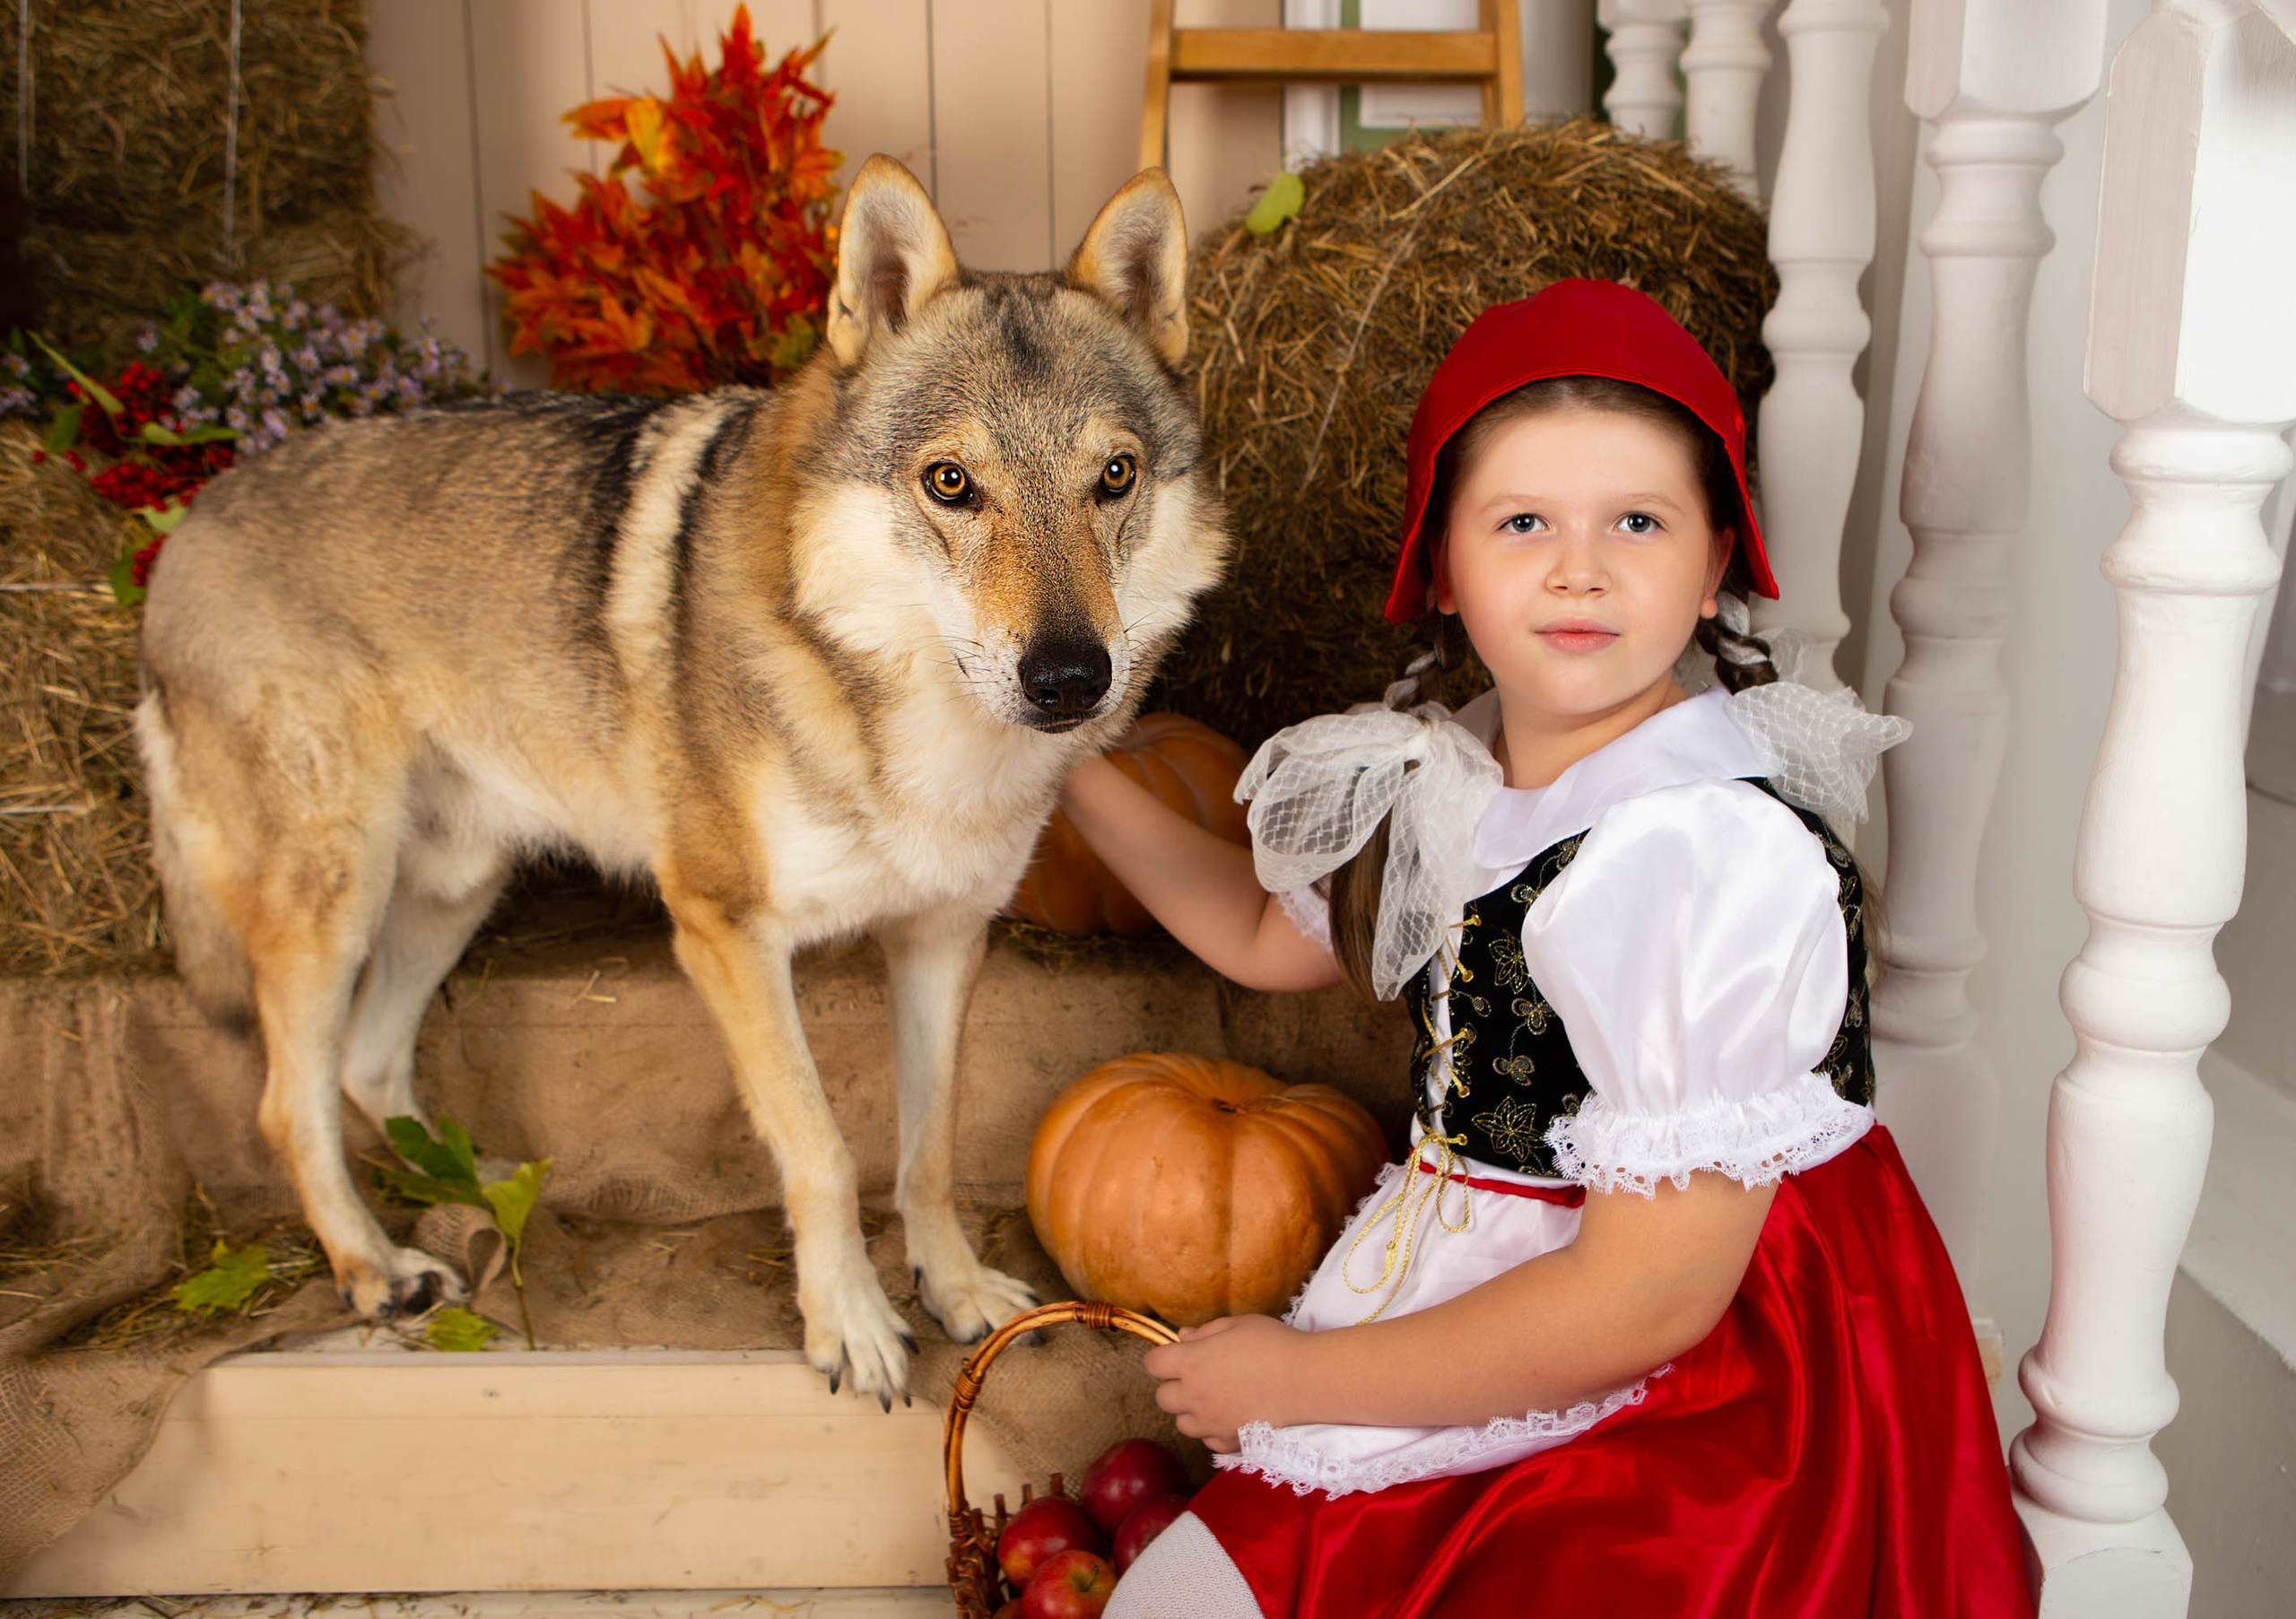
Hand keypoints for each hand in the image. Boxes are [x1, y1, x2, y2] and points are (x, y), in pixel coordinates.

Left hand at [1142, 1314, 1304, 1452]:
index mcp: (1191, 1362)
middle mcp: (1194, 1395)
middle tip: (1199, 1377)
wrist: (1307, 1380)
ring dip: (1191, 1411)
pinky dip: (1212, 1430)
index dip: (1163, 1358)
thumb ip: (1205, 1332)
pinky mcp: (1228, 1441)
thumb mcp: (1238, 1325)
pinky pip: (1207, 1440)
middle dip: (1175, 1386)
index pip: (1153, 1364)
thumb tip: (1183, 1337)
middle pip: (1163, 1397)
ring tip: (1215, 1399)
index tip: (1178, 1355)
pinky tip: (1231, 1416)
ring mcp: (1210, 1422)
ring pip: (1182, 1423)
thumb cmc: (1274, 1344)